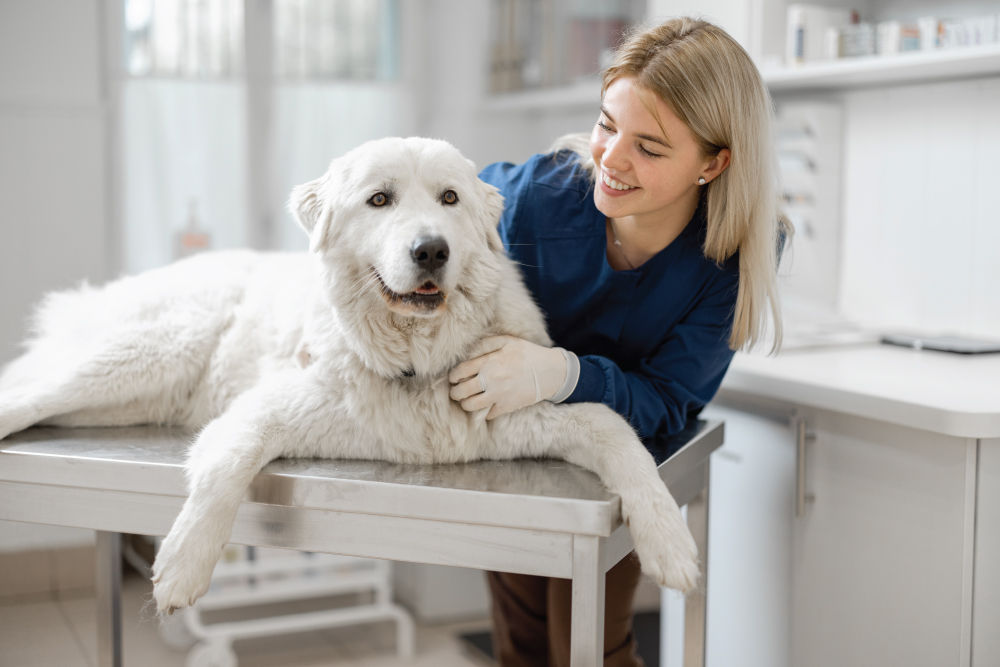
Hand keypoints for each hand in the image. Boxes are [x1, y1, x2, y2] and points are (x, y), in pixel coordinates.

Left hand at [448, 335, 571, 419]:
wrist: (551, 372)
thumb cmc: (528, 354)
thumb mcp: (507, 341)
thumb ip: (485, 344)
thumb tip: (467, 352)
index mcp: (489, 362)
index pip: (459, 372)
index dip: (453, 377)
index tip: (454, 378)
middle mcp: (491, 380)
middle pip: (461, 391)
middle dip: (455, 392)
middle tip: (457, 391)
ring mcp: (498, 395)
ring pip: (470, 406)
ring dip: (465, 404)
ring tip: (468, 400)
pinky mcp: (506, 407)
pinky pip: (487, 415)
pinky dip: (484, 412)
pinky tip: (486, 405)